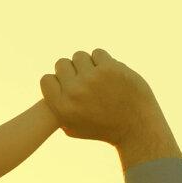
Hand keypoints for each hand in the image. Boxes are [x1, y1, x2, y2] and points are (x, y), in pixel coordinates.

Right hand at [39, 49, 159, 147]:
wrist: (135, 127)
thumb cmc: (103, 129)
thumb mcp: (72, 128)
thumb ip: (58, 109)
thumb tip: (50, 85)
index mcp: (61, 108)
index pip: (46, 79)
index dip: (57, 80)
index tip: (68, 85)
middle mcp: (74, 92)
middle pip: (61, 63)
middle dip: (72, 70)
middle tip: (84, 78)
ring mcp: (92, 78)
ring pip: (79, 56)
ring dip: (87, 64)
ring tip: (97, 76)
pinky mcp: (109, 68)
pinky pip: (98, 53)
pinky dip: (103, 61)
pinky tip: (109, 73)